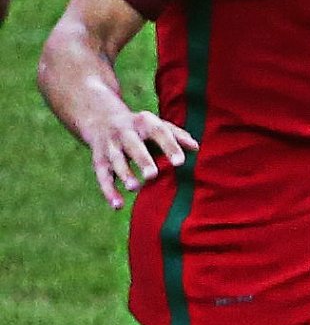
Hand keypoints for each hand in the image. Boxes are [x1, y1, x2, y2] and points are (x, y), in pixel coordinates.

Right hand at [74, 105, 192, 207]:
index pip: (158, 132)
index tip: (180, 162)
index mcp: (143, 122)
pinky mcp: (99, 160)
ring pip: (115, 160)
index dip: (169, 146)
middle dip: (141, 159)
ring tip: (134, 187)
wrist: (100, 118)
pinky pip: (102, 176)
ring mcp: (110, 146)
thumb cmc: (141, 128)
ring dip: (124, 173)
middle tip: (152, 175)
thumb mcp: (158, 126)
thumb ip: (177, 136)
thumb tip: (195, 147)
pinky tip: (117, 206)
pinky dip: (108, 191)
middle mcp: (124, 132)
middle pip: (132, 145)